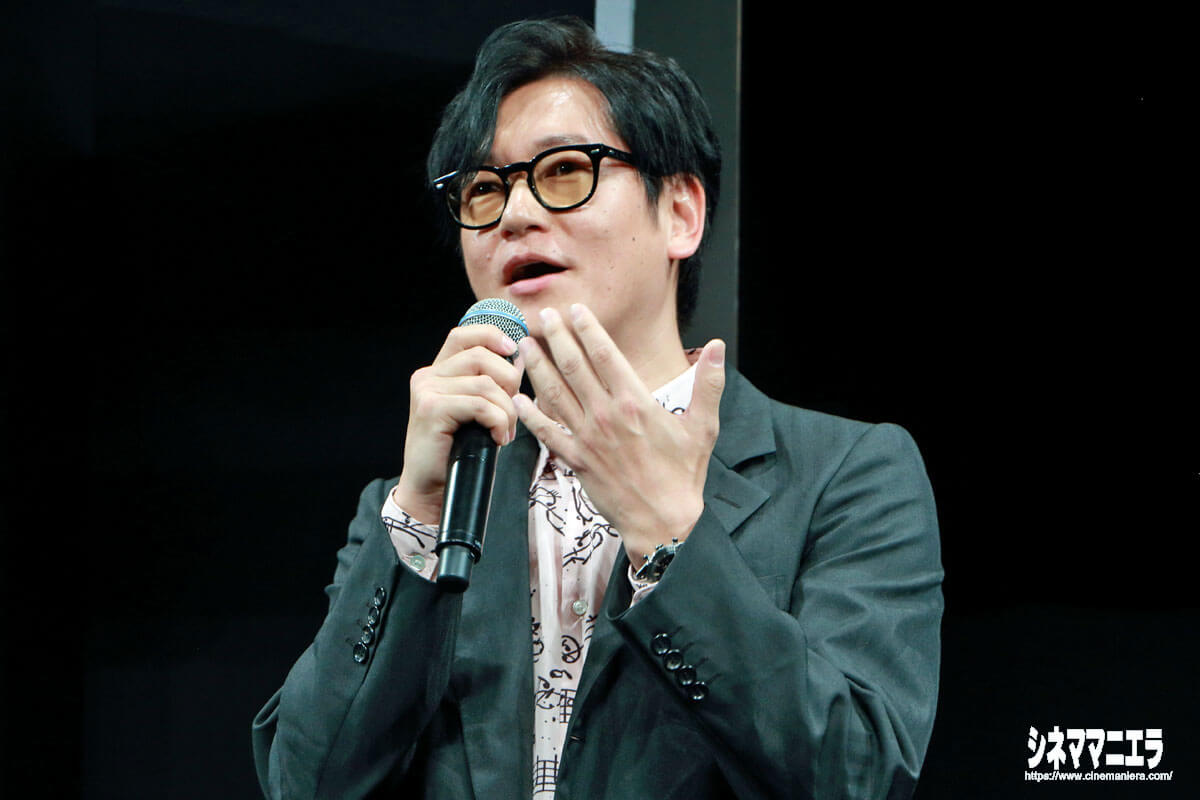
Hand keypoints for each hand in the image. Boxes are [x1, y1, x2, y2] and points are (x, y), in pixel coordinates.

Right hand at [393, 325, 523, 524]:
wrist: (431, 488)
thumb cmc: (459, 450)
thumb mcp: (477, 410)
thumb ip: (491, 383)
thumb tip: (519, 358)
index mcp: (438, 371)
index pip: (464, 335)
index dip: (492, 335)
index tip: (513, 349)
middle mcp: (428, 376)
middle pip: (481, 356)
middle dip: (509, 381)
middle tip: (511, 411)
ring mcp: (427, 391)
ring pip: (485, 384)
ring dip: (506, 409)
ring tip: (505, 431)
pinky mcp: (431, 409)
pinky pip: (480, 405)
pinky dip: (498, 421)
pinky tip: (498, 438)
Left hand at [513, 304, 725, 563]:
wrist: (662, 521)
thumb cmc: (683, 474)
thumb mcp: (703, 427)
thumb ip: (708, 384)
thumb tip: (717, 347)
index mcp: (635, 402)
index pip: (606, 355)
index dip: (588, 329)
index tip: (575, 309)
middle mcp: (606, 415)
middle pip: (575, 367)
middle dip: (557, 337)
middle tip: (543, 315)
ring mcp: (588, 438)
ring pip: (556, 393)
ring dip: (538, 367)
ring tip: (525, 345)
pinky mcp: (576, 460)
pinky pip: (548, 433)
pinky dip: (531, 415)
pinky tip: (518, 399)